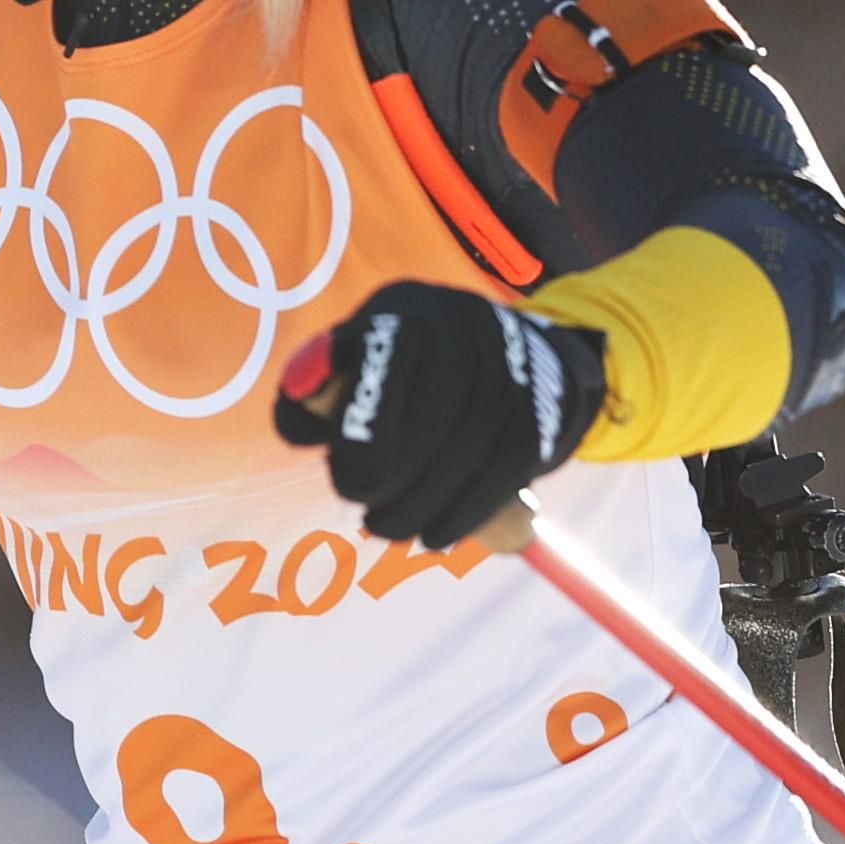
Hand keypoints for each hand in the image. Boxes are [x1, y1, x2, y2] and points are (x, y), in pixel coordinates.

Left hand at [269, 280, 605, 546]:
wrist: (502, 356)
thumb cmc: (398, 372)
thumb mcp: (347, 367)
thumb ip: (310, 392)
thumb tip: (304, 410)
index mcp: (402, 308)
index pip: (385, 364)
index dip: (368, 433)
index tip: (350, 489)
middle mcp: (460, 320)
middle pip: (440, 404)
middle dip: (401, 476)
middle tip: (372, 520)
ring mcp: (508, 359)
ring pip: (477, 438)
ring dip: (431, 503)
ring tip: (396, 531)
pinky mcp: (540, 403)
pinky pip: (509, 462)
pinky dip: (470, 509)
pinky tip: (438, 535)